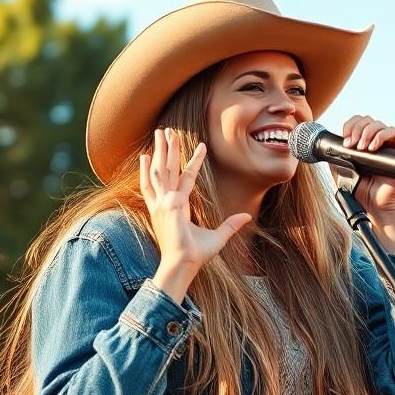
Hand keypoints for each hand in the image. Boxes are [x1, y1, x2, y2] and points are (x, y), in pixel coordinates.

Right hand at [141, 128, 250, 297]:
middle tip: (164, 130)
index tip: (197, 146)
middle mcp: (166, 202)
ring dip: (163, 150)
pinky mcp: (166, 206)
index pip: (182, 178)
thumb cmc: (196, 255)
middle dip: (166, 149)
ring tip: (163, 131)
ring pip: (162, 170)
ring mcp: (163, 203)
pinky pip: (162, 182)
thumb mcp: (217, 237)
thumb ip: (230, 225)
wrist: (183, 265)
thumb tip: (246, 216)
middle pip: (166, 169)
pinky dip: (152, 169)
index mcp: (175, 208)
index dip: (187, 162)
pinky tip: (148, 155)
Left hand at [338, 114, 394, 216]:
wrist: (374, 204)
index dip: (350, 125)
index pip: (358, 122)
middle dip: (356, 129)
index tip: (344, 140)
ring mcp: (391, 144)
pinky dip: (380, 136)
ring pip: (378, 124)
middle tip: (351, 144)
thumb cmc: (360, 188)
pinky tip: (372, 148)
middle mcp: (378, 140)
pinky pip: (392, 132)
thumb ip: (336, 155)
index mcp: (364, 141)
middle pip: (367, 120)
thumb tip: (330, 143)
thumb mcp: (341, 169)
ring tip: (361, 149)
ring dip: (366, 133)